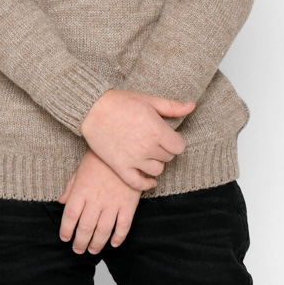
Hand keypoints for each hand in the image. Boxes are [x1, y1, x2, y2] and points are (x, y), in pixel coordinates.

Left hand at [57, 149, 141, 253]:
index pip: (70, 217)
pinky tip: (114, 243)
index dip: (66, 231)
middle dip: (80, 242)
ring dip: (97, 244)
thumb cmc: (100, 157)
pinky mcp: (129, 204)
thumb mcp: (80, 169)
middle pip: (85, 228)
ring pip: (103, 231)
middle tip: (79, 250)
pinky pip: (123, 226)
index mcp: (81, 191)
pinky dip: (118, 237)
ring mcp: (113, 203)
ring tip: (93, 250)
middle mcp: (95, 200)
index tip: (65, 238)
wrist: (124, 147)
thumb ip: (70, 187)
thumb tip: (61, 201)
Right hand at [79, 89, 194, 190]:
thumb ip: (172, 106)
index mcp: (157, 130)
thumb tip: (192, 105)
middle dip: (165, 150)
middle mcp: (147, 147)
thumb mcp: (149, 100)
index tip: (168, 136)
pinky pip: (138, 183)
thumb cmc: (121, 102)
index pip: (179, 146)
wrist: (92, 108)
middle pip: (168, 157)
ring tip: (149, 154)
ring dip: (156, 163)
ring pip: (156, 170)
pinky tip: (149, 180)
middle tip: (155, 141)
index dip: (175, 141)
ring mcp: (133, 159)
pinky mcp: (120, 166)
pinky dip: (146, 184)